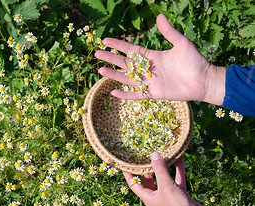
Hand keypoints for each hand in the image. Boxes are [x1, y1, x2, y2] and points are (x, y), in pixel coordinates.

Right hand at [95, 14, 225, 105]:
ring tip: (100, 70)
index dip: (118, 45)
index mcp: (152, 56)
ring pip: (127, 78)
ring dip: (114, 75)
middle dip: (111, 58)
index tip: (105, 40)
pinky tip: (113, 92)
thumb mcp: (181, 43)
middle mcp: (147, 69)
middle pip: (124, 63)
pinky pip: (136, 95)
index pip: (130, 49)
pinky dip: (125, 94)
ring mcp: (149, 82)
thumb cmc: (194, 61)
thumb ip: (169, 32)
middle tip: (97, 54)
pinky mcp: (153, 93)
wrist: (203, 80)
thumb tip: (159, 16)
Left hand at [124, 152, 212, 205]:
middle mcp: (156, 195)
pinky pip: (176, 178)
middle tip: (144, 154)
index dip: (128, 173)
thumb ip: (160, 169)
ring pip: (163, 177)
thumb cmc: (177, 205)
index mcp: (147, 197)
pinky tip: (179, 157)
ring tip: (161, 153)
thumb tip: (154, 154)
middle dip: (147, 167)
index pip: (133, 184)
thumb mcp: (166, 185)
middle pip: (148, 179)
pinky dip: (177, 169)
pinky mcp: (179, 193)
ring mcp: (167, 194)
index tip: (125, 162)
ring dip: (164, 166)